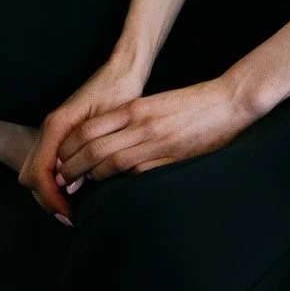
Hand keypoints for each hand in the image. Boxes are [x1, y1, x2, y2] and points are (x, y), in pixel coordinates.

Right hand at [19, 53, 146, 218]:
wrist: (122, 70)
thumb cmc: (119, 92)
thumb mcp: (109, 121)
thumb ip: (89, 151)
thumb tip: (72, 183)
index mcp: (57, 125)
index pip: (39, 172)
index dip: (51, 198)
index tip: (68, 214)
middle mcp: (50, 128)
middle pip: (30, 176)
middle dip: (46, 200)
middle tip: (70, 216)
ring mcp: (53, 131)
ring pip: (35, 173)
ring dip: (49, 193)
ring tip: (73, 209)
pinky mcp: (61, 134)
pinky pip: (46, 164)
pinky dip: (54, 183)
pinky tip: (75, 191)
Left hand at [55, 73, 260, 183]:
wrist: (229, 101)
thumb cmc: (193, 103)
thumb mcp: (156, 103)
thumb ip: (132, 118)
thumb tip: (108, 139)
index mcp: (136, 108)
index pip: (90, 127)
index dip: (70, 146)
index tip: (61, 159)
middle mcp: (142, 123)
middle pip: (94, 146)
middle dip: (72, 165)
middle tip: (61, 180)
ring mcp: (157, 141)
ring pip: (112, 161)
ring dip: (91, 176)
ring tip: (78, 186)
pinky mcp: (173, 156)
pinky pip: (139, 172)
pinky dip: (120, 182)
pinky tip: (111, 189)